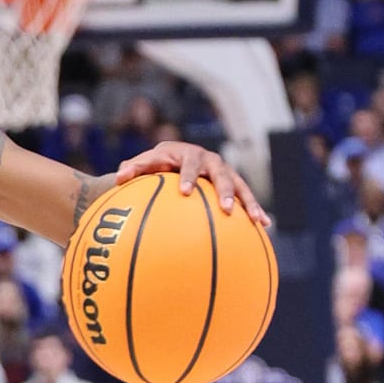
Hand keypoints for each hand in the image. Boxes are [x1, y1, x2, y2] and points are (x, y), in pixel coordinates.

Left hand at [115, 141, 269, 226]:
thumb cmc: (155, 164)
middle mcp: (210, 162)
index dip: (188, 176)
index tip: (185, 191)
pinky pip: (245, 197)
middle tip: (224, 208)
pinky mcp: (231, 185)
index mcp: (188, 155)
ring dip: (248, 202)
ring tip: (256, 220)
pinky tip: (265, 227)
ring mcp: (223, 173)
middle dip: (224, 190)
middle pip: (221, 174)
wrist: (172, 158)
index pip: (188, 164)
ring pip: (240, 186)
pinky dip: (255, 210)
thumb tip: (118, 177)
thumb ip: (132, 169)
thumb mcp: (143, 165)